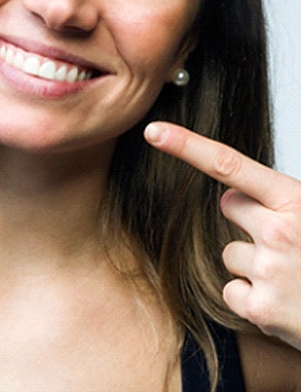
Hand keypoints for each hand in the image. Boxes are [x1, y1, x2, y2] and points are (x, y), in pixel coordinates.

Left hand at [145, 121, 300, 350]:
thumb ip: (276, 201)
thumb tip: (231, 197)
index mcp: (295, 201)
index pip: (228, 164)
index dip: (186, 145)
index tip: (154, 132)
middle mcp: (280, 232)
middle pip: (229, 205)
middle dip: (248, 217)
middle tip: (287, 239)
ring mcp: (269, 271)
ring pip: (229, 252)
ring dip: (252, 263)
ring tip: (292, 276)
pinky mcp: (261, 309)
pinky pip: (231, 290)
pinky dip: (251, 297)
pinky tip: (282, 301)